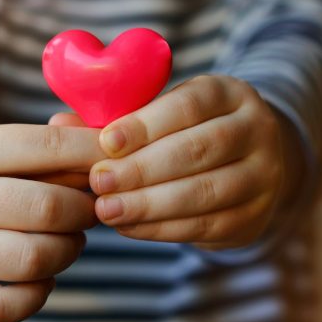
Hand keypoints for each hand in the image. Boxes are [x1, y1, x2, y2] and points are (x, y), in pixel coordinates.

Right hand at [0, 125, 104, 321]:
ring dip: (67, 252)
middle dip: (84, 211)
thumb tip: (105, 142)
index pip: (48, 146)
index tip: (117, 164)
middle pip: (46, 208)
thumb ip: (50, 141)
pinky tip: (39, 278)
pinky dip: (36, 295)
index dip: (94, 156)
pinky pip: (3, 307)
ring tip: (67, 241)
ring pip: (32, 259)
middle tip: (89, 211)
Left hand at [86, 75, 301, 249]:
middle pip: (197, 150)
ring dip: (149, 204)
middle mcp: (256, 130)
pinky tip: (128, 225)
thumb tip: (59, 124)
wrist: (246, 163)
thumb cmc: (187, 132)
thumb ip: (115, 117)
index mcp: (229, 93)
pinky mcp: (254, 216)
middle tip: (99, 182)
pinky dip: (162, 228)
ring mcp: (263, 176)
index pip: (189, 105)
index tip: (106, 143)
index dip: (145, 124)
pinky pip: (205, 226)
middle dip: (142, 169)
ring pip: (204, 192)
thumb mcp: (162, 114)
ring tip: (107, 210)